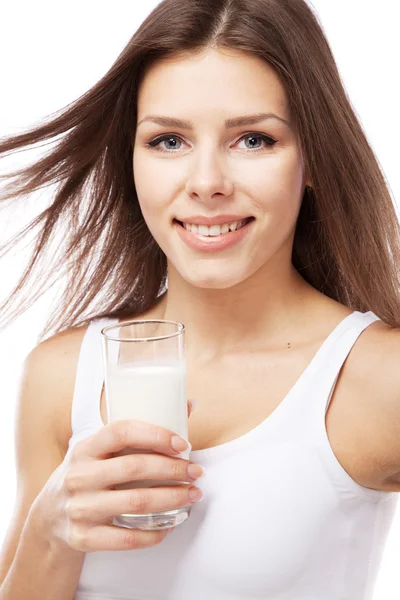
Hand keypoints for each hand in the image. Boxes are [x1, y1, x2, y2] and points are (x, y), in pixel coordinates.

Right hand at [31, 399, 202, 552]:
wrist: (49, 516)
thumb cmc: (88, 473)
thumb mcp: (100, 449)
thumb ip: (139, 430)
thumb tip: (189, 404)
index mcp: (86, 447)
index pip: (122, 432)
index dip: (155, 435)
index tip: (183, 444)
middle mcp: (80, 475)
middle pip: (134, 468)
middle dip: (173, 469)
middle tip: (196, 472)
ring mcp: (80, 508)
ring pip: (135, 503)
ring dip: (172, 499)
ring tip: (194, 494)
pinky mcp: (83, 537)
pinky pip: (126, 538)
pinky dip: (153, 533)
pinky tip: (170, 525)